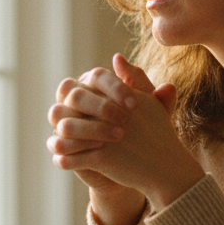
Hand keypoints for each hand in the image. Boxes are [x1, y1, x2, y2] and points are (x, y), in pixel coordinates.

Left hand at [49, 55, 202, 217]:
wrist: (166, 167)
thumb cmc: (158, 132)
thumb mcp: (149, 102)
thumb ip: (134, 77)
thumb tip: (116, 57)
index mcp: (121, 93)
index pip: (88, 82)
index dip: (80, 96)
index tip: (80, 108)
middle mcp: (111, 110)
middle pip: (72, 99)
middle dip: (66, 111)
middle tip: (61, 122)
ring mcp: (105, 135)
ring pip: (65, 129)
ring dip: (58, 136)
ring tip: (58, 142)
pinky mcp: (101, 159)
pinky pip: (69, 157)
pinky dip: (62, 159)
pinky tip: (62, 160)